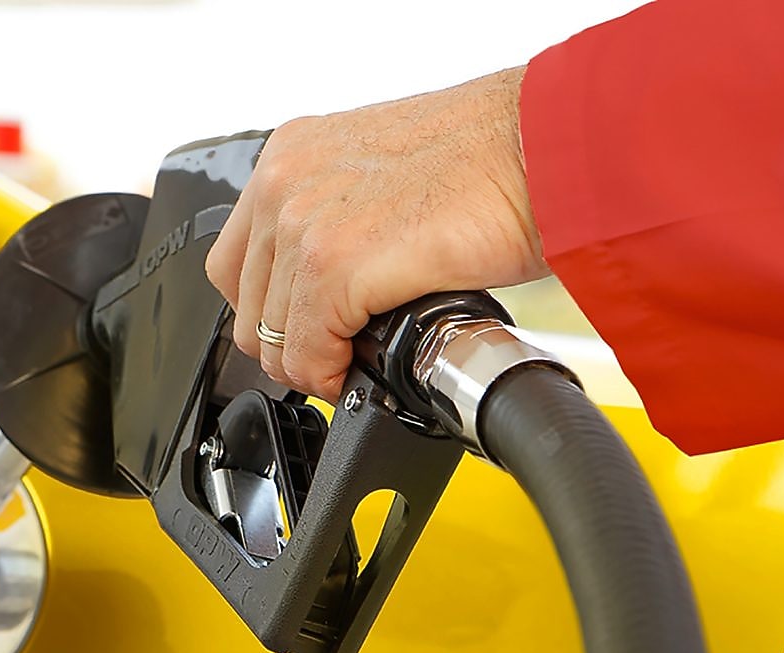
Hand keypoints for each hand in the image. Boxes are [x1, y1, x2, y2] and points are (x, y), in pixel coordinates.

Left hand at [205, 66, 547, 401]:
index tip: (303, 328)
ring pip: (271, 336)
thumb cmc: (493, 156)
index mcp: (292, 154)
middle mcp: (285, 181)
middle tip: (335, 355)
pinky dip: (331, 374)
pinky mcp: (335, 263)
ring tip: (355, 361)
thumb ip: (340, 217)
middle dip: (288, 343)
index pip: (237, 260)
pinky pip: (307, 352)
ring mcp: (303, 221)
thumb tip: (330, 284)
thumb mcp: (384, 174)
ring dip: (312, 363)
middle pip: (246, 303)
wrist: (546, 146)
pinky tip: (363, 366)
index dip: (270, 308)